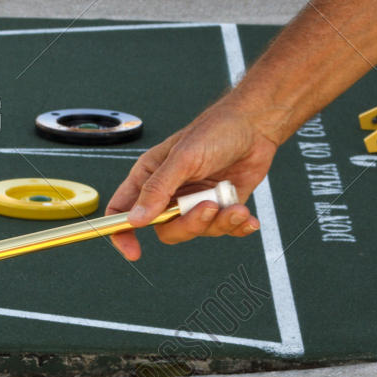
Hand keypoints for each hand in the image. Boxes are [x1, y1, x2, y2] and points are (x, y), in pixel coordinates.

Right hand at [105, 100, 279, 259]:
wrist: (255, 126)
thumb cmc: (215, 130)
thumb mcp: (183, 158)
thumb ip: (158, 189)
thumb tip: (135, 219)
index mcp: (149, 177)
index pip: (122, 209)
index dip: (122, 232)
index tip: (133, 251)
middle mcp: (170, 192)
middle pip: (165, 229)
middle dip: (189, 224)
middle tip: (209, 207)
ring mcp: (195, 201)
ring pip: (197, 231)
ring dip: (219, 222)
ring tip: (235, 206)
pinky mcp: (221, 207)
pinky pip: (223, 229)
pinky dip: (236, 225)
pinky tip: (247, 217)